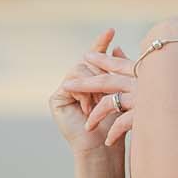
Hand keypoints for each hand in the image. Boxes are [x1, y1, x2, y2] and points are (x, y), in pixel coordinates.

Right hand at [50, 29, 130, 157]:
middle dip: (100, 71)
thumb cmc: (116, 124)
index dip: (101, 43)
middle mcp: (78, 83)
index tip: (111, 30)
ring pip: (80, 70)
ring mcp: (67, 90)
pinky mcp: (57, 98)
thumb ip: (117, 70)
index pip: (97, 56)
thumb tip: (117, 48)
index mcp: (93, 80)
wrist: (104, 147)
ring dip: (92, 85)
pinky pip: (70, 83)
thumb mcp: (120, 92)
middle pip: (88, 62)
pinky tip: (88, 108)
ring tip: (99, 103)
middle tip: (108, 86)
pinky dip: (83, 94)